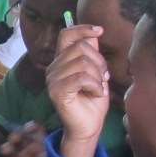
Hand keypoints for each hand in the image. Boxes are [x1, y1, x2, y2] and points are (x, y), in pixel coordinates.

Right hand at [45, 25, 110, 156]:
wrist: (88, 126)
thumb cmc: (92, 100)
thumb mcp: (96, 72)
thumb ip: (92, 53)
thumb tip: (94, 33)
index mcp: (61, 61)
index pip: (66, 35)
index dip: (82, 29)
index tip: (100, 31)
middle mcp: (53, 68)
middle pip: (80, 48)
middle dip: (99, 62)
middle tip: (103, 78)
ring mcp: (52, 80)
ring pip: (83, 63)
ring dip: (98, 76)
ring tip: (98, 88)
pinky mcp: (57, 92)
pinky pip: (81, 77)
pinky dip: (95, 85)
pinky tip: (96, 94)